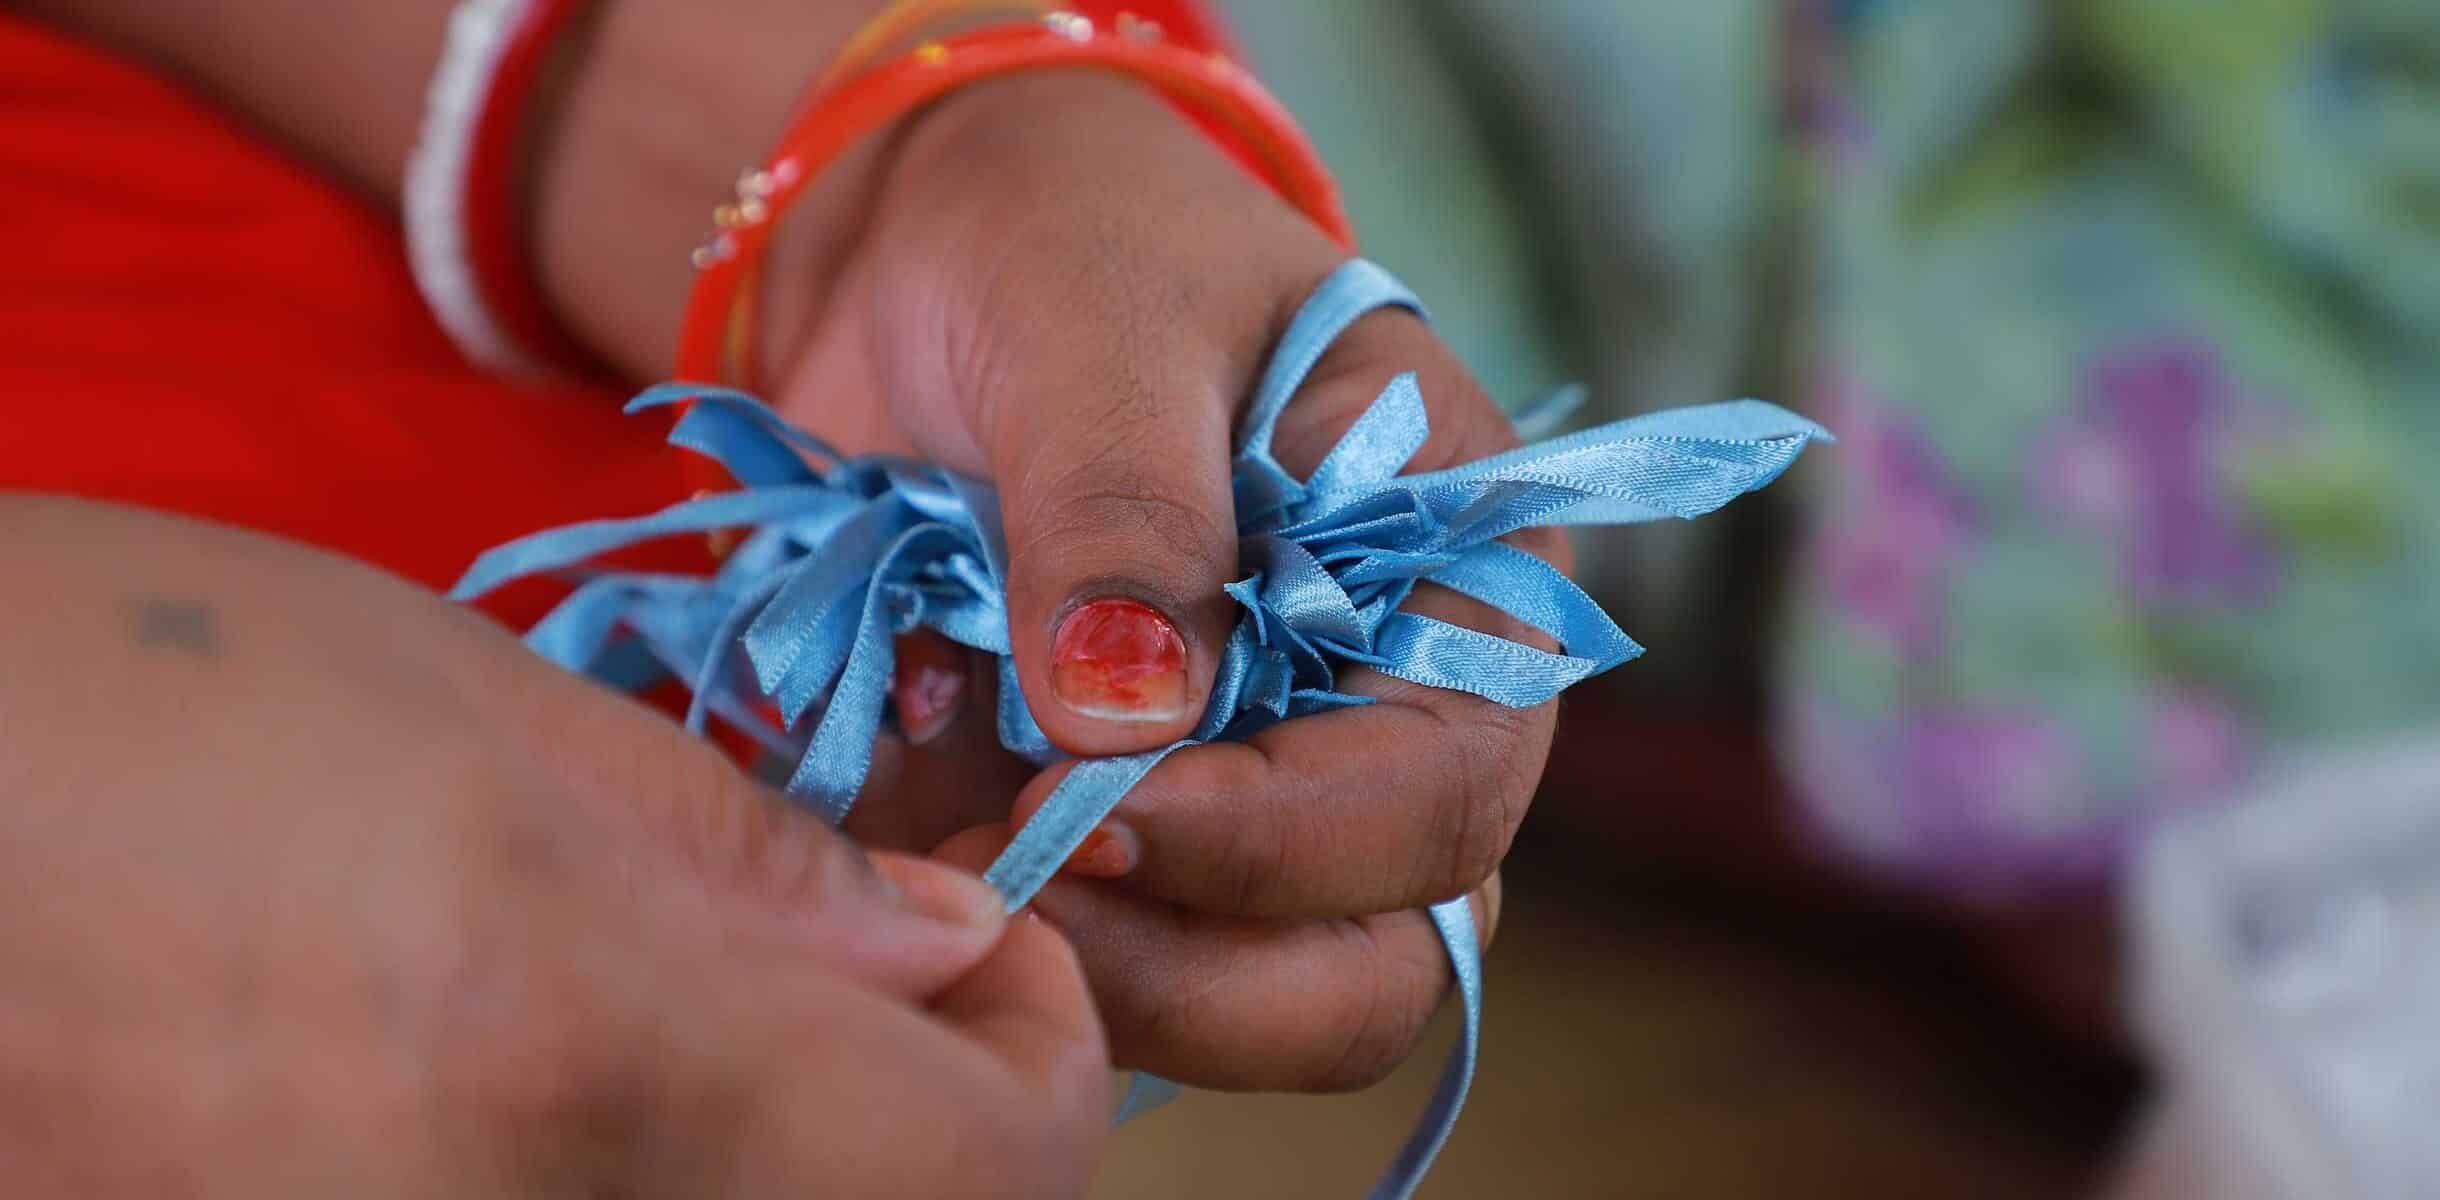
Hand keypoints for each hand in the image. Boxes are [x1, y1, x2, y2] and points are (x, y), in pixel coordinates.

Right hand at [0, 497, 1107, 1196]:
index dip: (1049, 1061)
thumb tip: (943, 946)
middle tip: (855, 970)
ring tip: (654, 995)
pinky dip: (606, 1172)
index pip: (993, 1175)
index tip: (997, 954)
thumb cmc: (91, 697)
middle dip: (915, 1115)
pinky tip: (511, 1067)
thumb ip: (737, 857)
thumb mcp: (458, 710)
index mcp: (582, 1056)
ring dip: (765, 1146)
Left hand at [772, 74, 1539, 1090]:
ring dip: (1077, 966)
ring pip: (1233, 1001)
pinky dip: (975, 927)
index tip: (1092, 807)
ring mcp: (1247, 797)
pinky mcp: (1114, 833)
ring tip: (928, 844)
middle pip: (1367, 963)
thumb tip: (1122, 731)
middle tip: (1009, 894)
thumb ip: (1126, 509)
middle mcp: (1379, 725)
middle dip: (1191, 970)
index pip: (1442, 794)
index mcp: (1457, 586)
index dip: (1282, 842)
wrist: (930, 247)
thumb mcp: (1110, 319)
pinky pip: (1078, 955)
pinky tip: (888, 810)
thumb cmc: (1073, 237)